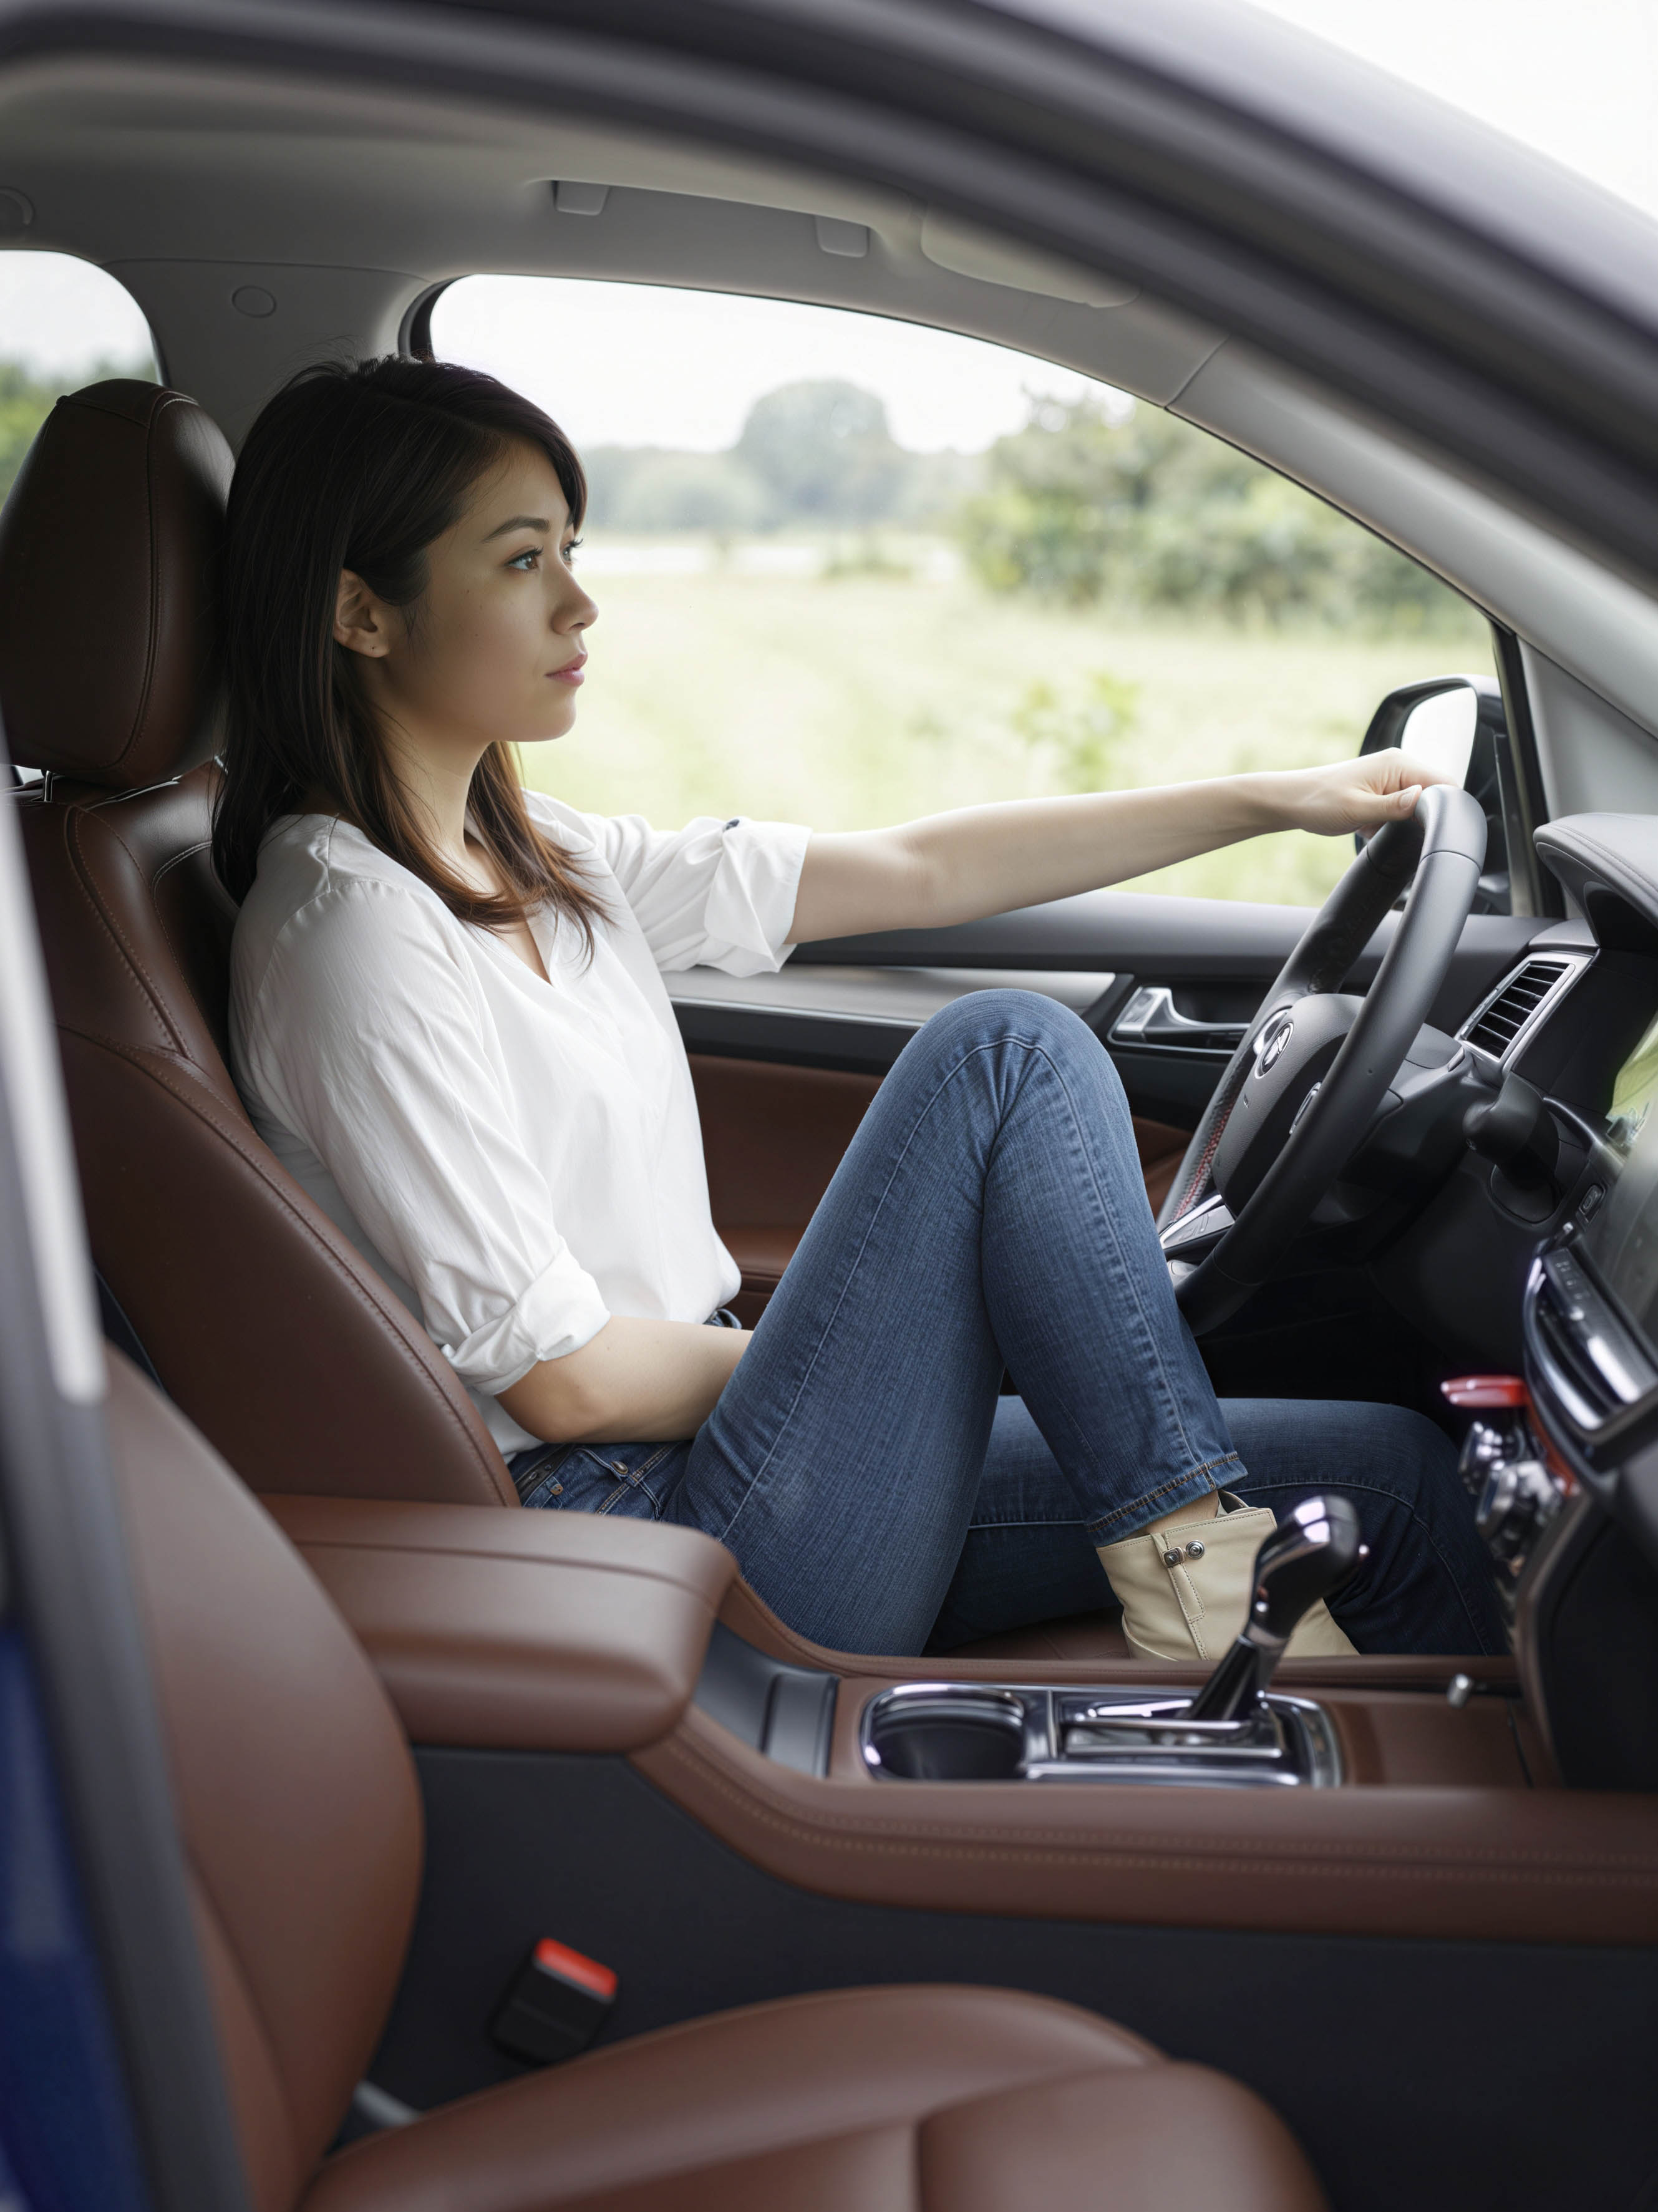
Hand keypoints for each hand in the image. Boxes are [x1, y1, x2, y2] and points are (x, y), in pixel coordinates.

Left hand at [1263, 749, 1448, 837]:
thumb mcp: (1358, 809)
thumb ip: (1394, 806)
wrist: (1290, 802)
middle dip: (1421, 819)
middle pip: (1433, 796)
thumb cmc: (1317, 802)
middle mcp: (1398, 767)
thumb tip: (1424, 798)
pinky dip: (1390, 825)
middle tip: (1395, 830)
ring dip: (1403, 823)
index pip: (1443, 783)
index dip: (1445, 808)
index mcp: (1398, 764)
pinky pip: (1400, 811)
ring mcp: (1390, 779)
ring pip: (1416, 807)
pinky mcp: (1381, 793)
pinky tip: (1371, 828)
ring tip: (1376, 827)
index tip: (1430, 829)